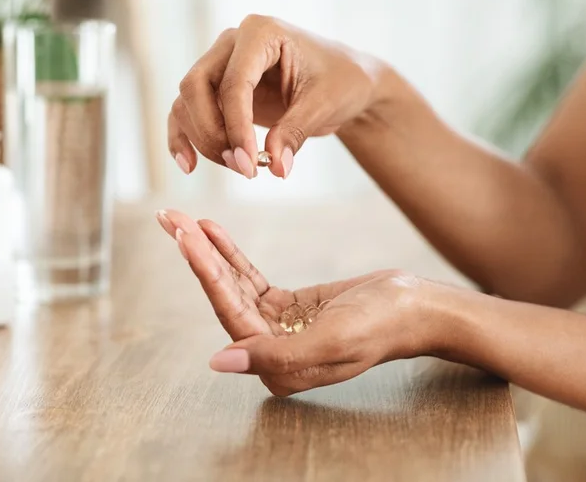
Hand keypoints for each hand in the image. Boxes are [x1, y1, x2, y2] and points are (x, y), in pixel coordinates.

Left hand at [156, 209, 435, 395]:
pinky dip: (231, 254)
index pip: (230, 313)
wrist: (415, 308)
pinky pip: (250, 278)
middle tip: (170, 219)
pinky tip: (212, 232)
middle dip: (196, 256)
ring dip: (208, 252)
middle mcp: (270, 351)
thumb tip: (218, 361)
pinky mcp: (286, 306)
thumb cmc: (382, 326)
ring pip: (232, 285)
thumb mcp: (331, 339)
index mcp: (277, 367)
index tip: (183, 237)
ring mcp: (277, 328)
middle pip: (223, 296)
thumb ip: (275, 355)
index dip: (205, 273)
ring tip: (184, 219)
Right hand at [168, 15, 388, 178]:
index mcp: (261, 32)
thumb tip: (277, 167)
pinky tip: (189, 165)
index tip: (250, 164)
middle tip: (243, 168)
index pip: (233, 82)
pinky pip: (186, 112)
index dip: (237, 127)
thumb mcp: (325, 105)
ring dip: (204, 140)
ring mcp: (219, 64)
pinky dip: (184, 138)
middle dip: (213, 133)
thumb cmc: (340, 81)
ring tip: (240, 168)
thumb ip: (296, 132)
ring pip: (187, 102)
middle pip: (195, 87)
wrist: (345, 81)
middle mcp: (231, 43)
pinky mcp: (215, 89)